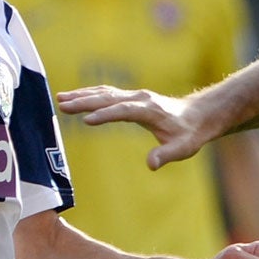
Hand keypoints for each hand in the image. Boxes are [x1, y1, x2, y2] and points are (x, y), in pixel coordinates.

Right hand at [58, 86, 207, 167]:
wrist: (198, 116)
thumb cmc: (189, 134)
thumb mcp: (182, 148)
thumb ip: (166, 155)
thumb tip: (150, 165)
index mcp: (150, 110)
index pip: (123, 111)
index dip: (105, 115)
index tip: (86, 121)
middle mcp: (140, 99)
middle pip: (109, 98)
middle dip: (85, 101)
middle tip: (62, 105)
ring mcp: (134, 96)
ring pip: (105, 93)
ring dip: (83, 95)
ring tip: (60, 99)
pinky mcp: (130, 98)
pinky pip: (107, 94)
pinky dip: (90, 95)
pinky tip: (75, 98)